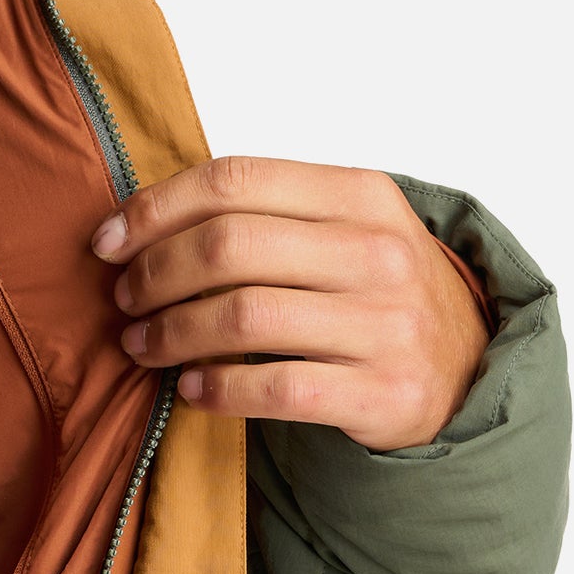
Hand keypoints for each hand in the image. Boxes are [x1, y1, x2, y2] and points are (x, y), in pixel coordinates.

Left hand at [90, 156, 489, 451]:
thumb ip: (259, 213)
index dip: (154, 209)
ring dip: (170, 334)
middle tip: (124, 299)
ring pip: (240, 318)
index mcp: (358, 193)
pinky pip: (273, 389)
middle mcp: (377, 251)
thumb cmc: (371, 290)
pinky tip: (190, 388)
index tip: (107, 241)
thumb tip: (136, 221)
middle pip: (227, 247)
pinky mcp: (383, 393)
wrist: (466, 368)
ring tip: (141, 345)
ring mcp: (385, 324)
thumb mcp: (338, 228)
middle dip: (154, 274)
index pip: (233, 180)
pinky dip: (216, 389)